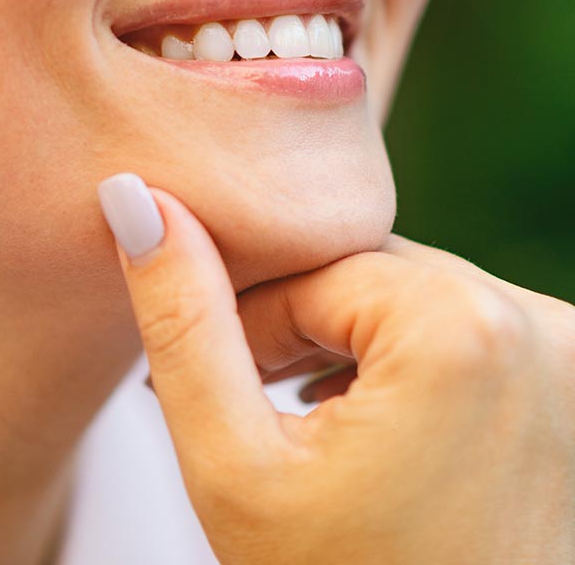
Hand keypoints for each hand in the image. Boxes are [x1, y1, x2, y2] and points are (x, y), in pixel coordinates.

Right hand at [98, 175, 574, 564]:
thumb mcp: (235, 464)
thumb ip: (180, 320)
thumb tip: (131, 197)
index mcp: (461, 325)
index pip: (305, 269)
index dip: (248, 334)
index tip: (228, 404)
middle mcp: (542, 326)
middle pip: (365, 277)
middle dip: (298, 334)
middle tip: (254, 414)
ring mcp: (572, 361)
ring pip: (412, 301)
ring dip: (350, 347)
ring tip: (309, 427)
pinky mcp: (574, 391)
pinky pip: (468, 336)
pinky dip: (412, 369)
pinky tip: (378, 436)